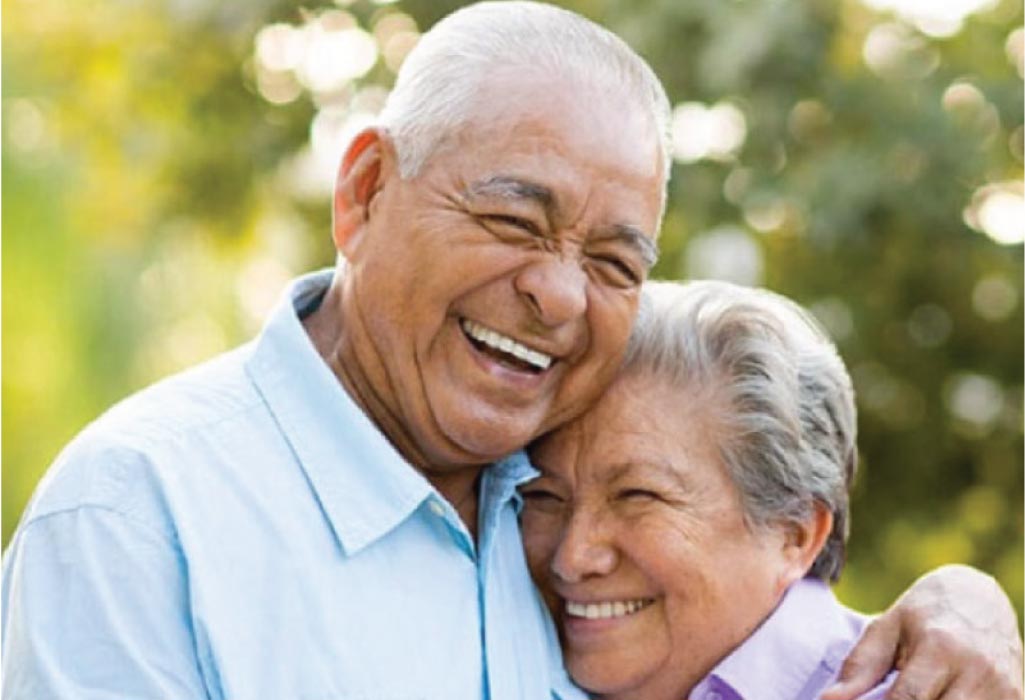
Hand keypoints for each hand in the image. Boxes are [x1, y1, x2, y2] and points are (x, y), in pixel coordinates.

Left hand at [821, 564, 1022, 699]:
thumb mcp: (887, 628)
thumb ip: (859, 667)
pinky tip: (937, 697)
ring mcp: (1002, 689)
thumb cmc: (923, 614)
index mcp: (939, 648)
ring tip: (912, 697)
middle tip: (886, 699)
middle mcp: (976, 671)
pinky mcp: (1016, 699)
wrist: (980, 599)